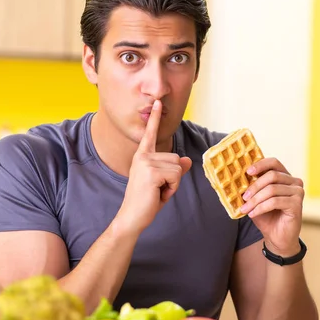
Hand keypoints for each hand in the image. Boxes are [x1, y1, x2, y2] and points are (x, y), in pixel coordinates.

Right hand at [117, 100, 191, 234]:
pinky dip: (172, 189)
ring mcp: (146, 163)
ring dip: (173, 184)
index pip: (150, 134)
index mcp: (142, 156)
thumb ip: (174, 170)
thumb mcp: (163, 183)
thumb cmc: (146, 201)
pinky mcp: (152, 172)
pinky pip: (175, 176)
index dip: (154, 118)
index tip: (158, 102)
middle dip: (173, 177)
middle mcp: (143, 156)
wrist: (132, 217)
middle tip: (158, 189)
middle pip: (176, 158)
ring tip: (157, 192)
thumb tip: (187, 160)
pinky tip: (158, 194)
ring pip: (177, 167)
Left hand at [240, 158, 303, 256]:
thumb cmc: (267, 217)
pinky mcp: (297, 204)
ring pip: (272, 190)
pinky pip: (275, 201)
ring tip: (245, 209)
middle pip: (272, 176)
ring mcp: (298, 192)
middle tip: (243, 197)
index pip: (274, 163)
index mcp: (284, 177)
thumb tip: (235, 179)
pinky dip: (261, 208)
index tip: (247, 172)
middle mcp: (294, 182)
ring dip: (255, 200)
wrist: (277, 238)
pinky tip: (253, 214)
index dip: (260, 164)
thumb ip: (251, 188)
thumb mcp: (256, 200)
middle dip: (254, 187)